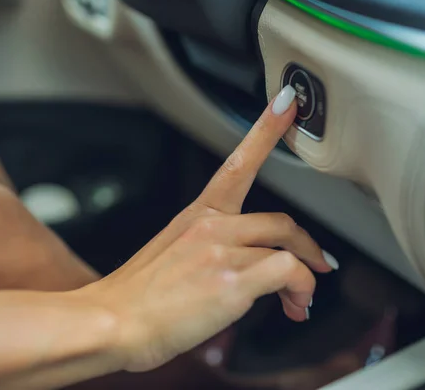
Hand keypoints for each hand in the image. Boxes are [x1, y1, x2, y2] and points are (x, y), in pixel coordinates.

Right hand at [80, 85, 336, 372]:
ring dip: (306, 277)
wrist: (111, 322)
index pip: (237, 164)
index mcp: (195, 217)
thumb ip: (204, 251)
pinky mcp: (231, 282)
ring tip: (298, 301)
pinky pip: (288, 271)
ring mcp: (221, 251)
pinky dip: (301, 289)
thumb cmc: (134, 298)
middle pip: (280, 220)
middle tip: (314, 266)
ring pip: (288, 247)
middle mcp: (210, 226)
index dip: (266, 129)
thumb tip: (231, 268)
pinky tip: (292, 308)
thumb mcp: (167, 258)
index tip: (286, 103)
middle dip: (306, 246)